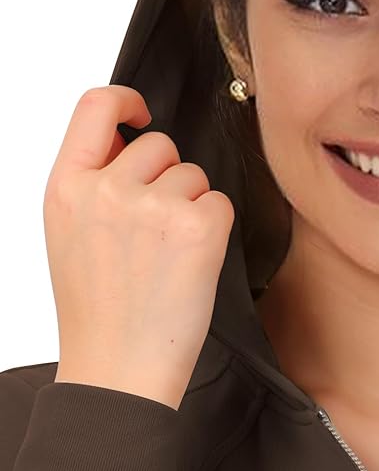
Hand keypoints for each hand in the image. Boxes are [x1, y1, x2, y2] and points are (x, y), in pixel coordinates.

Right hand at [44, 85, 234, 410]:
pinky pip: (220, 202)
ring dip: (191, 206)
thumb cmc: (99, 310)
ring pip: (194, 175)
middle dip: (168, 178)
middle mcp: (105, 189)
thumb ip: (93, 183)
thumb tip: (130, 140)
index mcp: (66, 187)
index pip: (95, 106)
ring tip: (167, 256)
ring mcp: (151, 206)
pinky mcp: (196, 226)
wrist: (118, 370)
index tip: (143, 115)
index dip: (127, 100)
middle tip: (156, 231)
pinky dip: (215, 228)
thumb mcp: (70, 234)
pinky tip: (190, 263)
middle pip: (160, 145)